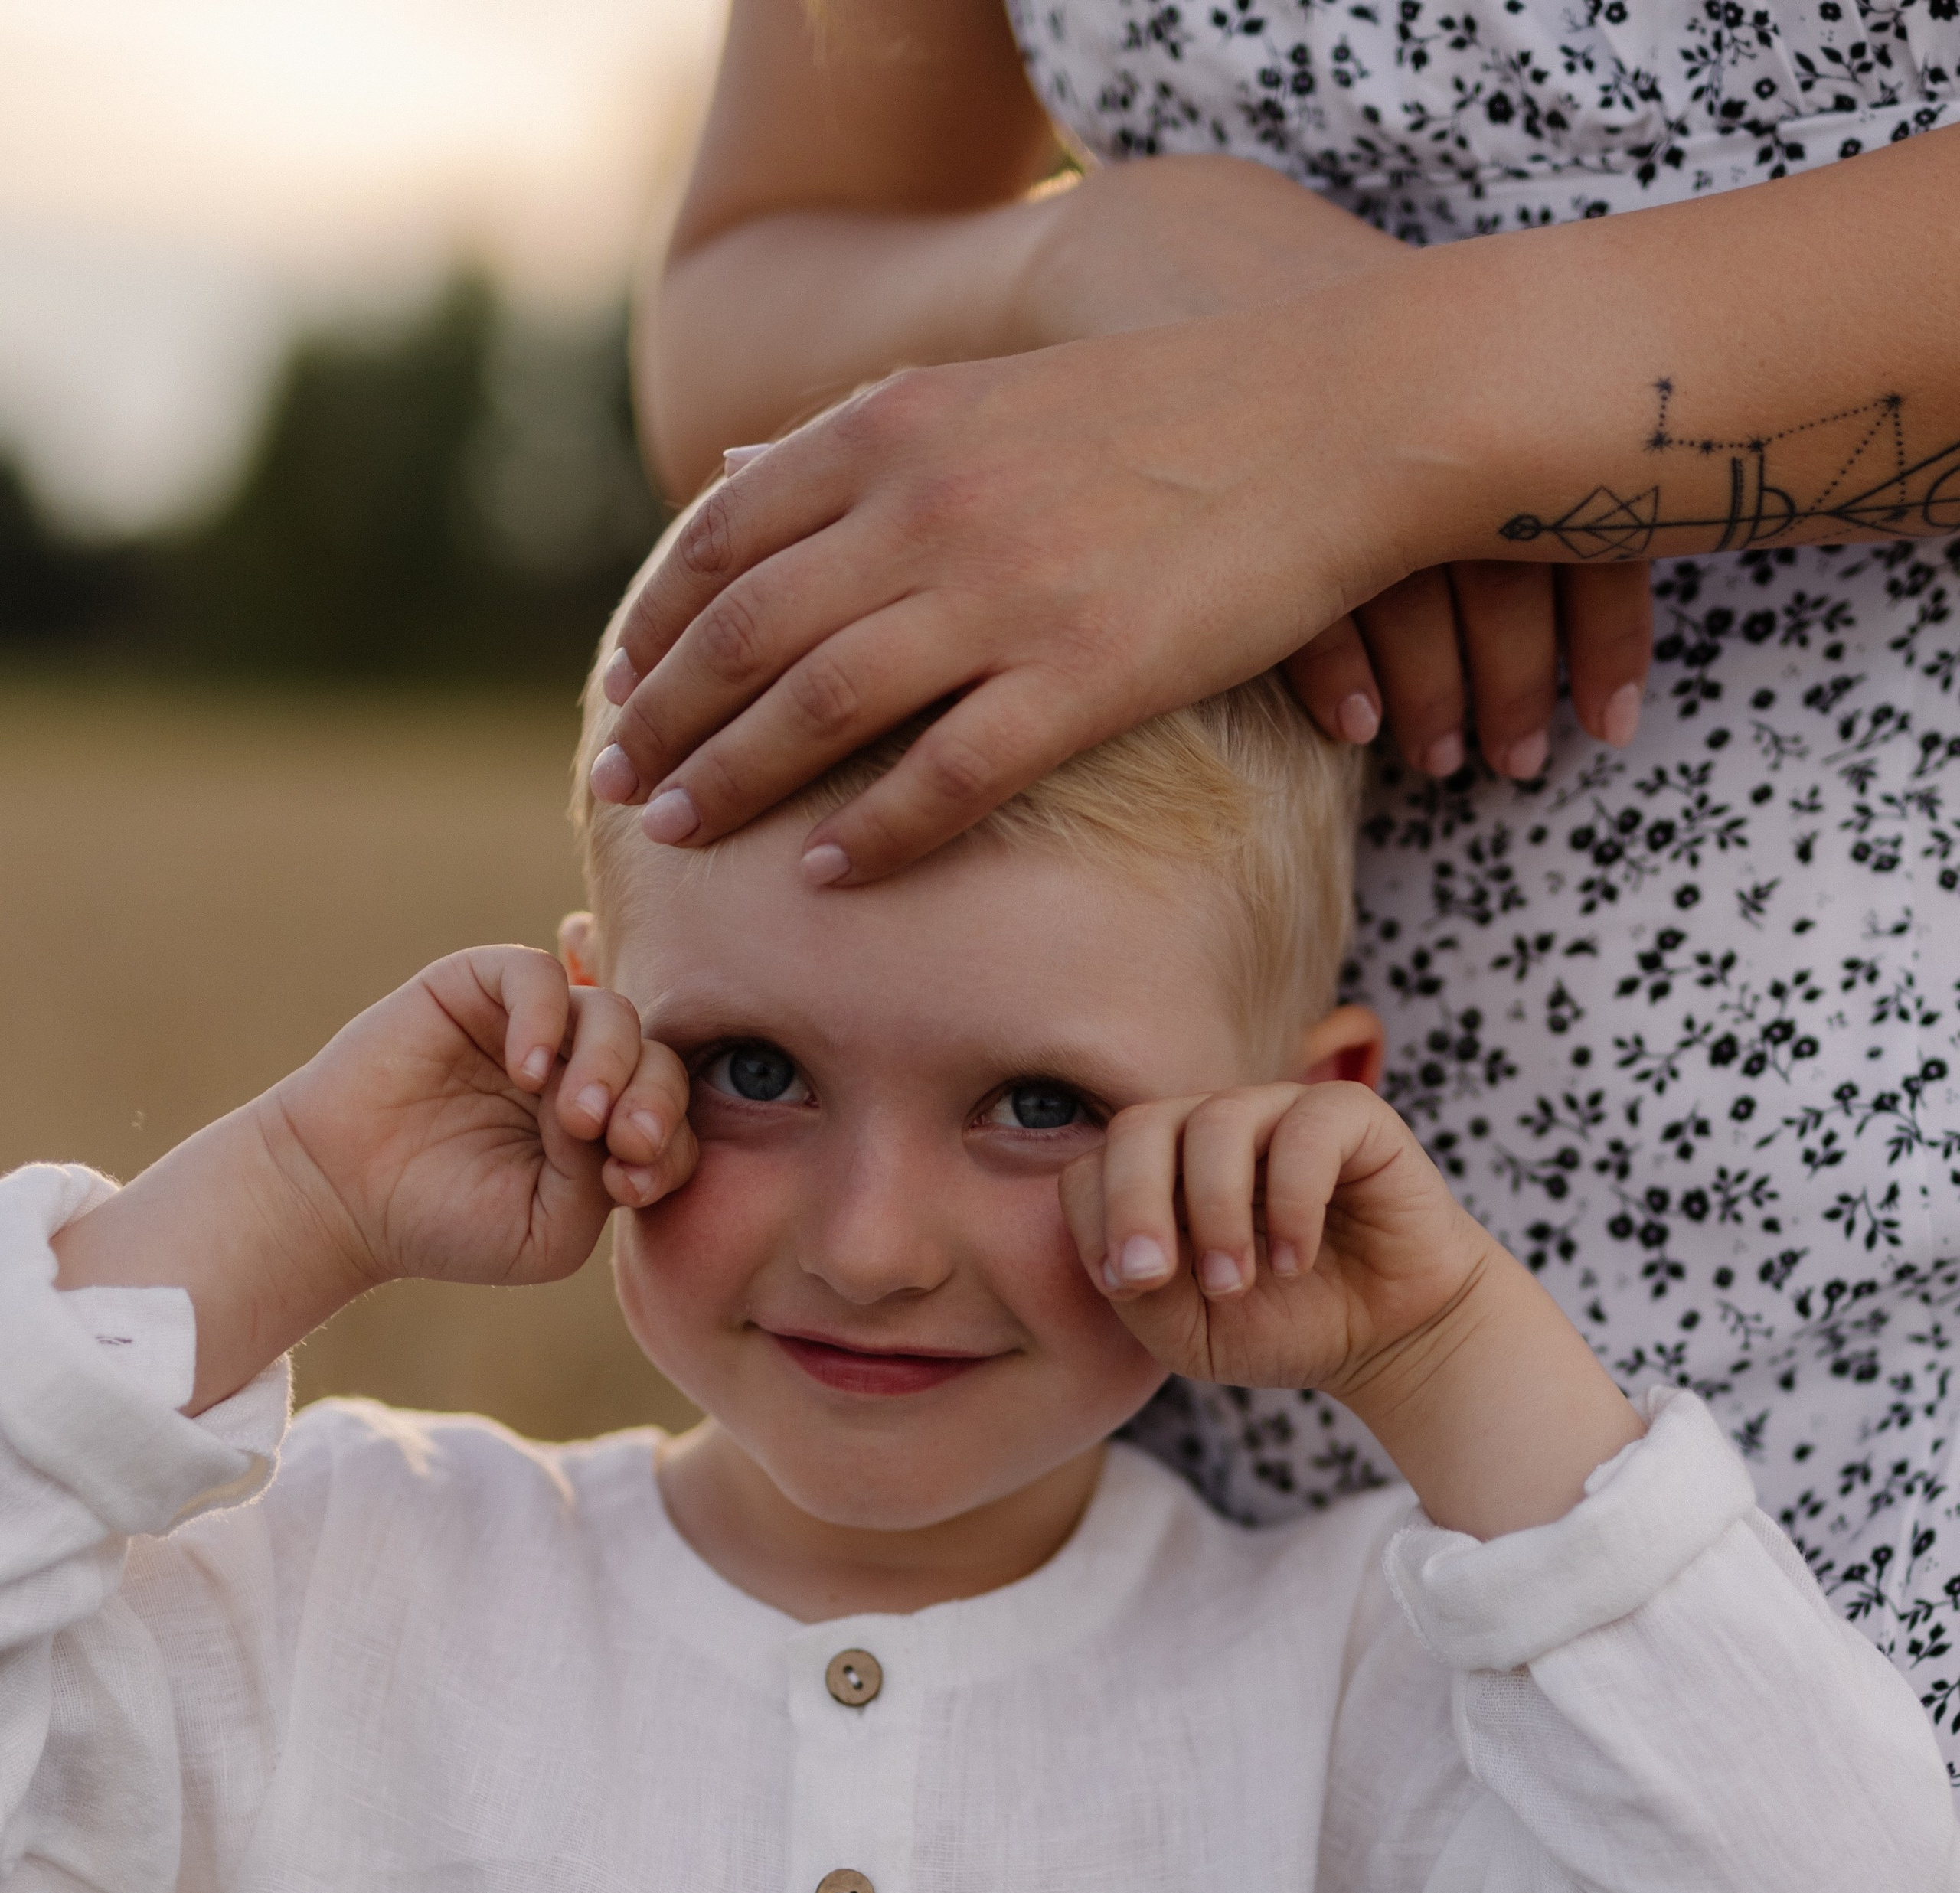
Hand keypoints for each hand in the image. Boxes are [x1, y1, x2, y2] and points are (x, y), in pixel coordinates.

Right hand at [272, 947, 694, 1290]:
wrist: (343, 1197)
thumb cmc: (446, 1223)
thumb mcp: (549, 1233)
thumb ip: (603, 1182)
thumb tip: (620, 1116)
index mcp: (603, 1132)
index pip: (674, 1120)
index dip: (672, 1147)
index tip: (633, 1186)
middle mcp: (575, 1071)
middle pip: (656, 1060)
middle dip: (657, 1103)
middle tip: (625, 1142)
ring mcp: (529, 1027)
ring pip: (611, 1013)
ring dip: (611, 1064)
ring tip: (576, 1116)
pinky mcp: (477, 989)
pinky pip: (538, 975)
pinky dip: (546, 1017)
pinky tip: (526, 1072)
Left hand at [597, 306, 1399, 880]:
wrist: (1336, 417)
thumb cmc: (1166, 411)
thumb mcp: (988, 392)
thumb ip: (864, 441)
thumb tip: (735, 467)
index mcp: (898, 429)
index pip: (722, 539)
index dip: (652, 625)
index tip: (616, 689)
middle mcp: (928, 507)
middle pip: (743, 632)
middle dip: (662, 717)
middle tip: (615, 782)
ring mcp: (1003, 595)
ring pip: (816, 707)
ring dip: (733, 780)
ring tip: (679, 836)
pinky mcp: (1085, 677)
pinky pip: (943, 775)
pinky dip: (870, 832)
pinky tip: (825, 875)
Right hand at [1016, 156, 1651, 780]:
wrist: (1139, 234)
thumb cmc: (1300, 316)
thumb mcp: (1412, 351)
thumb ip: (1492, 433)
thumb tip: (1585, 533)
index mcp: (1478, 361)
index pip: (1587, 502)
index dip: (1609, 631)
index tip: (1611, 723)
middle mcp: (1412, 391)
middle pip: (1506, 558)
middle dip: (1523, 682)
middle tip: (1519, 766)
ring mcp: (1315, 430)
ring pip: (1414, 586)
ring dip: (1440, 695)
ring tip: (1444, 761)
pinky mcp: (1223, 470)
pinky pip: (1302, 583)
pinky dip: (1345, 670)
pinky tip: (1360, 728)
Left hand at [1058, 1078, 1487, 1399]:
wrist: (1389, 1338)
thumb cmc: (1282, 1326)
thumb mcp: (1189, 1333)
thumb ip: (1141, 1293)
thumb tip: (1122, 1254)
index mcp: (1161, 1174)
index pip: (1091, 1167)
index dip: (1095, 1224)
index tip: (1130, 1291)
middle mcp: (1212, 1132)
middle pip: (1138, 1127)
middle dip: (1133, 1205)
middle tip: (1151, 1278)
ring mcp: (1280, 1114)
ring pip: (1217, 1120)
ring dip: (1214, 1210)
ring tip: (1235, 1281)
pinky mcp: (1352, 1115)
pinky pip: (1305, 1129)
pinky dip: (1292, 1202)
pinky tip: (1296, 1259)